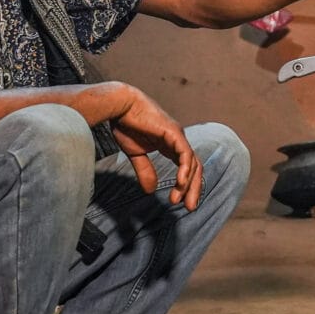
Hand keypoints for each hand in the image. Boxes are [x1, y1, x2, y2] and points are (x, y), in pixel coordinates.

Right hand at [100, 84, 201, 209]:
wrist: (119, 106)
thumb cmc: (126, 124)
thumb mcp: (136, 154)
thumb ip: (145, 170)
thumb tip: (151, 191)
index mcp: (171, 146)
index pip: (187, 168)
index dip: (186, 186)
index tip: (180, 203)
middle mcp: (178, 141)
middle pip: (194, 168)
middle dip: (193, 189)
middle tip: (189, 208)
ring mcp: (178, 136)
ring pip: (192, 163)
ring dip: (188, 184)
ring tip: (180, 200)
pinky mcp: (173, 133)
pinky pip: (185, 153)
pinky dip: (185, 169)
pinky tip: (181, 182)